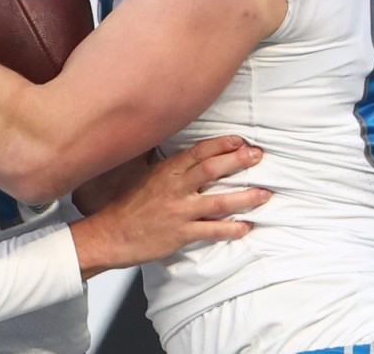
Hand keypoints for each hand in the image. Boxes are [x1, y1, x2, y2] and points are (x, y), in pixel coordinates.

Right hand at [68, 136, 268, 278]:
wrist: (109, 235)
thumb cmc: (125, 205)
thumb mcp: (139, 174)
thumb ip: (158, 159)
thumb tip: (164, 138)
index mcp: (165, 171)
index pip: (198, 152)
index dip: (221, 144)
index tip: (240, 139)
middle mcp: (174, 188)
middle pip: (212, 170)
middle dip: (238, 161)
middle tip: (258, 155)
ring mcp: (179, 212)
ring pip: (218, 202)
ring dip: (245, 197)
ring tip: (264, 193)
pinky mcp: (181, 234)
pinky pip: (212, 231)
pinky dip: (231, 230)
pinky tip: (246, 227)